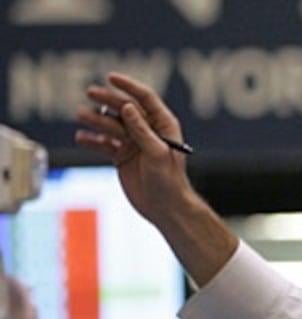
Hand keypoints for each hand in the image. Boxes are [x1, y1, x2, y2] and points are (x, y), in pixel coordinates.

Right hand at [75, 72, 235, 285]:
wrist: (165, 207)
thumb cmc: (169, 181)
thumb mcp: (156, 152)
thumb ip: (141, 130)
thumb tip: (127, 107)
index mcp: (163, 126)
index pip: (145, 99)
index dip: (129, 86)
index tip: (111, 77)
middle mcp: (148, 131)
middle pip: (124, 109)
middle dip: (108, 100)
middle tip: (90, 93)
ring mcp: (133, 143)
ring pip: (111, 125)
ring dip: (96, 119)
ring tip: (81, 115)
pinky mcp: (122, 156)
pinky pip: (104, 144)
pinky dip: (93, 140)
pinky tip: (81, 138)